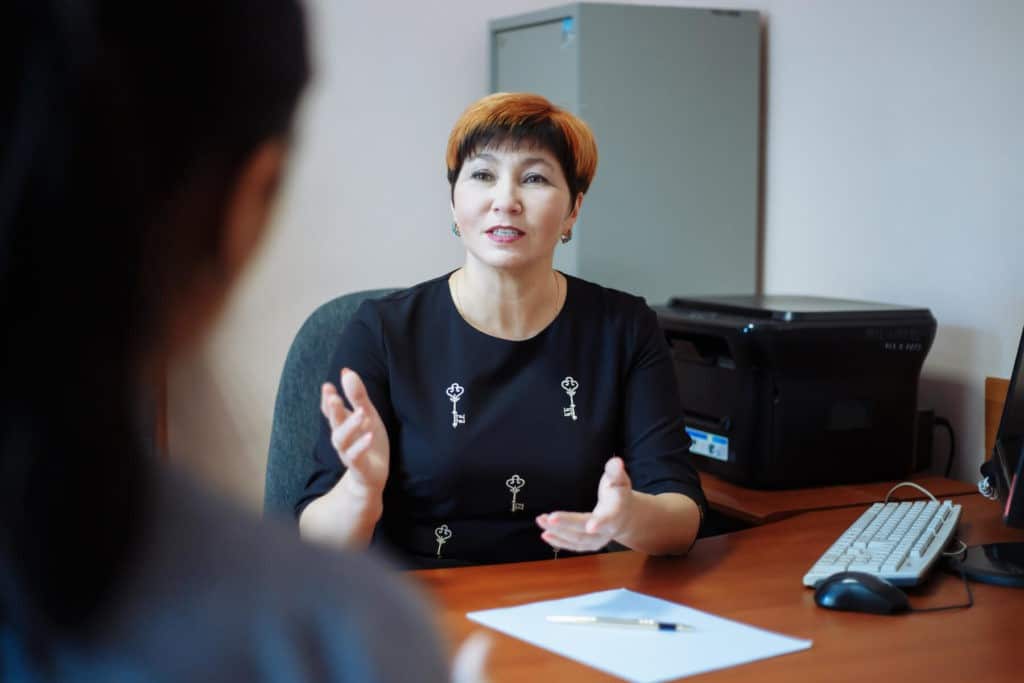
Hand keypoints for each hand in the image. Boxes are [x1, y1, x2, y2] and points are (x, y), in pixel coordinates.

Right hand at [320, 368, 389, 497]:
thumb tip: (346, 371)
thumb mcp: (367, 416)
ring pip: (342, 440)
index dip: (327, 399)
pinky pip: (356, 457)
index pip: (331, 410)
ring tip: (361, 413)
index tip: (327, 385)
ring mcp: (349, 453)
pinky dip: (361, 446)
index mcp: (343, 425)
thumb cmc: (368, 443)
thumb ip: (357, 396)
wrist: (372, 476)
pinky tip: (369, 435)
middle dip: (333, 410)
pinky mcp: (359, 467)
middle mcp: (342, 438)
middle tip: (333, 396)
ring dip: (350, 426)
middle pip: (334, 423)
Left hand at [536, 456, 633, 552]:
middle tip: (550, 518)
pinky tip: (546, 534)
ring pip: (577, 540)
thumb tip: (617, 461)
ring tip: (541, 520)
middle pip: (586, 531)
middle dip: (567, 525)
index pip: (609, 519)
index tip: (590, 526)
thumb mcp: (620, 480)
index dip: (601, 523)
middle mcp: (607, 531)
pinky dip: (559, 541)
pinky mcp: (588, 544)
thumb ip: (615, 471)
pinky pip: (573, 545)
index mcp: (616, 514)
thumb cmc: (619, 493)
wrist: (624, 515)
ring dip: (558, 532)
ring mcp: (597, 540)